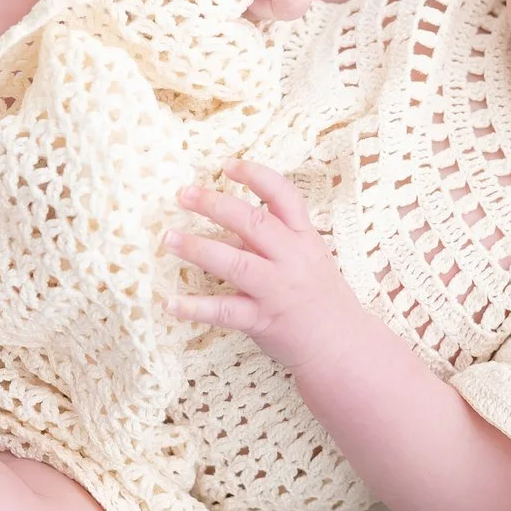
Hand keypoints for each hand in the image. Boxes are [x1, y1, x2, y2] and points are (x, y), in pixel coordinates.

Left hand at [159, 158, 362, 370]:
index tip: (228, 165)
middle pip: (253, 223)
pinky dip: (195, 308)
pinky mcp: (262, 320)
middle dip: (215, 204)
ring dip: (198, 248)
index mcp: (305, 239)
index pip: (284, 196)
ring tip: (169, 238)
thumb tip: (229, 218)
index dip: (256, 176)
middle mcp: (292, 260)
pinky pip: (225, 311)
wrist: (342, 346)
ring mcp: (277, 290)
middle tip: (184, 194)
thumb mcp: (308, 258)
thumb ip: (275, 238)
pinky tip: (170, 303)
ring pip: (235, 263)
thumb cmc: (321, 298)